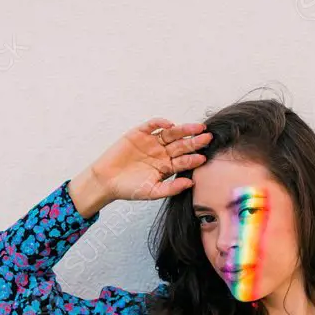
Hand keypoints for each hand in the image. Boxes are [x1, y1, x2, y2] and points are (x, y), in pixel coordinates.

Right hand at [89, 118, 212, 201]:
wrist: (106, 181)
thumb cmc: (129, 189)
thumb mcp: (152, 192)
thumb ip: (171, 188)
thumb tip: (191, 183)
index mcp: (167, 167)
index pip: (184, 161)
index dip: (193, 159)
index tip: (203, 158)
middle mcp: (162, 153)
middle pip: (181, 145)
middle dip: (194, 141)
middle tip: (208, 137)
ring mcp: (152, 142)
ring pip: (171, 133)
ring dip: (184, 129)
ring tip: (196, 127)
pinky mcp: (139, 134)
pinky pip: (152, 125)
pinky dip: (160, 123)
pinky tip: (169, 124)